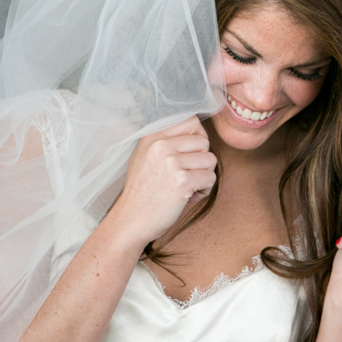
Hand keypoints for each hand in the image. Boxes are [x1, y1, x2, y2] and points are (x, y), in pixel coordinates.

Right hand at [110, 116, 216, 248]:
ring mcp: (170, 162)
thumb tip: (199, 132)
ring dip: (204, 176)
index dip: (198, 139)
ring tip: (187, 187)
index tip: (190, 155)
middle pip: (204, 141)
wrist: (131, 220)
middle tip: (187, 176)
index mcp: (152, 136)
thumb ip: (167, 140)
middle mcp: (160, 145)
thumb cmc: (143, 191)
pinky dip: (204, 190)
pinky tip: (188, 197)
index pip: (191, 121)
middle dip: (201, 160)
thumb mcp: (146, 156)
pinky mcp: (181, 181)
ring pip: (210, 160)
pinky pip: (210, 178)